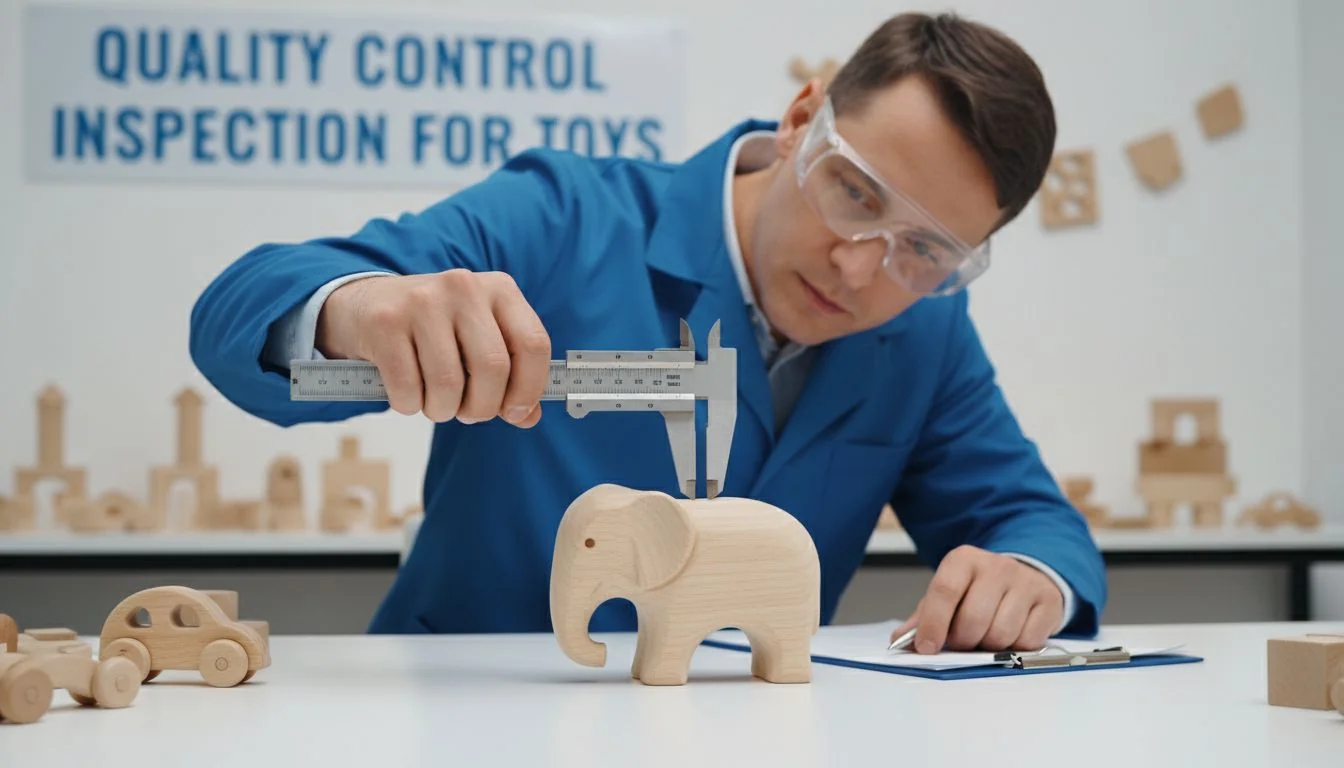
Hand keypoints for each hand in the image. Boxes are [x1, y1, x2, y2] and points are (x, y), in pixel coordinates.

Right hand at [315, 269, 550, 425]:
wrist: (366, 304)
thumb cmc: (434, 331)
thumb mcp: (479, 340)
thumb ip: (510, 376)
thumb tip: (526, 416)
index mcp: (499, 289)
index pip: (533, 344)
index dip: (528, 388)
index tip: (514, 411)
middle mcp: (463, 287)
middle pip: (493, 368)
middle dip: (482, 407)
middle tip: (467, 412)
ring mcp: (422, 301)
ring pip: (449, 384)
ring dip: (442, 410)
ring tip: (435, 402)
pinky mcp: (385, 322)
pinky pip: (408, 389)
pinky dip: (410, 405)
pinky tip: (407, 393)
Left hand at [891, 545, 1063, 653]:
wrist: (1025, 576)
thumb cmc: (979, 591)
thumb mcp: (949, 596)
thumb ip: (924, 617)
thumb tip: (900, 640)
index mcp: (964, 560)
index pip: (944, 591)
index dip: (933, 624)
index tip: (926, 647)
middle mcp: (997, 566)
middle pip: (973, 619)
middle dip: (963, 641)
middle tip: (962, 642)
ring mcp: (1026, 583)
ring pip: (1001, 633)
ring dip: (989, 647)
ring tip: (986, 637)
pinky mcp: (1049, 602)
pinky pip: (1028, 641)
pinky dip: (1015, 649)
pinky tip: (1010, 637)